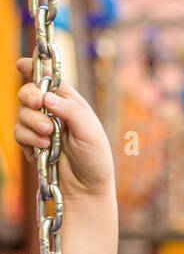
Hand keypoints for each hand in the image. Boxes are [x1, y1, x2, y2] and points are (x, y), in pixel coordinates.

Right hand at [14, 57, 114, 197]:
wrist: (86, 190)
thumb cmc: (94, 159)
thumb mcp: (90, 131)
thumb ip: (70, 110)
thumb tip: (46, 96)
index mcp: (70, 103)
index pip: (50, 80)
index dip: (35, 68)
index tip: (22, 64)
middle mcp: (53, 113)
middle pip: (29, 93)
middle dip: (29, 95)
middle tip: (37, 103)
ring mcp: (40, 129)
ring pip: (21, 113)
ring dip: (32, 121)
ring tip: (49, 135)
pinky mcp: (31, 145)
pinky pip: (19, 133)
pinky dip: (28, 138)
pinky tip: (43, 147)